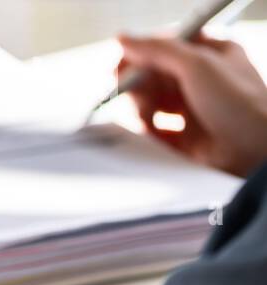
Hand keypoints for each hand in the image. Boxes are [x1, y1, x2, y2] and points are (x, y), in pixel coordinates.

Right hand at [118, 33, 266, 176]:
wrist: (256, 153)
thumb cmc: (241, 105)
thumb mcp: (198, 65)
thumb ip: (158, 50)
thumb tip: (122, 40)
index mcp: (212, 55)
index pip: (165, 48)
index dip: (140, 56)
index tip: (121, 67)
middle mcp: (203, 81)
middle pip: (153, 76)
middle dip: (138, 84)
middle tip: (127, 91)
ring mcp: (195, 109)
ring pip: (152, 102)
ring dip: (141, 107)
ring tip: (145, 115)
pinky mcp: (187, 138)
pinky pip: (156, 131)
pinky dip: (148, 131)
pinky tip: (151, 132)